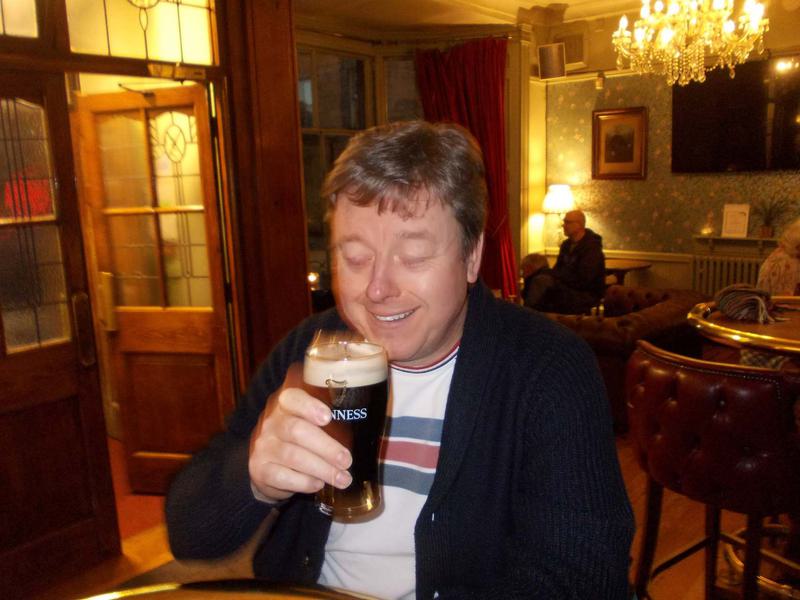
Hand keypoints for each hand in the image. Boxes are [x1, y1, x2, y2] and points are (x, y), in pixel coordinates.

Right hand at [248, 363, 352, 502]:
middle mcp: (270, 422)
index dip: (309, 406)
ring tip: (343, 479)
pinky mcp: (260, 470)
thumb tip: (367, 423)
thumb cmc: (296, 437)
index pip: (292, 398)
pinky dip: (305, 482)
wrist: (264, 463)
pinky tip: (319, 485)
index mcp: (284, 404)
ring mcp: (263, 446)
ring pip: (293, 456)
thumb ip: (325, 417)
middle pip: (297, 431)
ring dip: (322, 469)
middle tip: (347, 460)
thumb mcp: (305, 420)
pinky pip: (283, 477)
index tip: (328, 418)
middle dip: (326, 447)